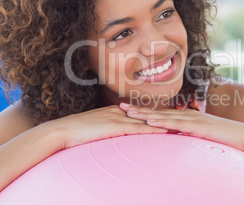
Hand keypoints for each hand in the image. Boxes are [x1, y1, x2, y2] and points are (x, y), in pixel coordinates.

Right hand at [46, 105, 167, 148]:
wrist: (62, 130)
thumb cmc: (78, 131)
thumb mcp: (97, 126)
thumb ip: (109, 127)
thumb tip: (117, 133)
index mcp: (116, 110)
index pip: (141, 112)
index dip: (156, 115)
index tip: (170, 117)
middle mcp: (120, 111)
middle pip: (147, 114)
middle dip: (164, 116)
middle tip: (181, 118)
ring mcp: (118, 118)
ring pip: (145, 120)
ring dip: (163, 123)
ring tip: (179, 124)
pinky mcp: (115, 127)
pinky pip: (137, 128)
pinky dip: (152, 129)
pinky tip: (164, 131)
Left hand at [119, 103, 243, 152]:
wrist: (241, 135)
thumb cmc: (222, 137)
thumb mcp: (201, 136)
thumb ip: (189, 135)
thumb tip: (177, 139)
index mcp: (186, 116)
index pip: (161, 113)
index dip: (144, 110)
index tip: (128, 110)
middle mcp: (186, 113)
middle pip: (158, 111)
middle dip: (138, 109)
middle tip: (119, 106)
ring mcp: (191, 118)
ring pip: (163, 115)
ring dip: (144, 113)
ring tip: (127, 112)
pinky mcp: (196, 125)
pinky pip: (176, 123)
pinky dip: (161, 121)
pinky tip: (149, 121)